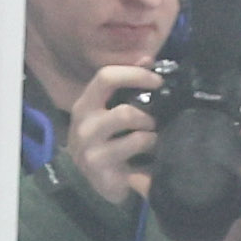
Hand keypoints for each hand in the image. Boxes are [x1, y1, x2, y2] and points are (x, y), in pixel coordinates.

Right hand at [61, 61, 156, 214]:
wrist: (100, 183)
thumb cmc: (110, 143)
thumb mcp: (114, 111)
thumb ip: (128, 85)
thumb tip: (147, 57)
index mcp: (85, 104)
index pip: (106, 76)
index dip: (135, 74)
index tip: (157, 81)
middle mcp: (82, 122)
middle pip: (122, 108)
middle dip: (147, 111)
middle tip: (157, 117)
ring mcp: (88, 146)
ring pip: (128, 124)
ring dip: (149, 131)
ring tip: (153, 138)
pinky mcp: (97, 166)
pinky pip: (132, 146)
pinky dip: (147, 147)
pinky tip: (149, 155)